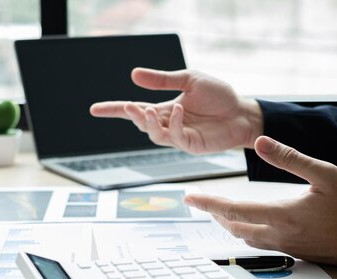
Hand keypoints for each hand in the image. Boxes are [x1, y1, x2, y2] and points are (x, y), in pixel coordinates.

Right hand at [90, 67, 262, 152]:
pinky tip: (178, 110)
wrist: (242, 112)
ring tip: (148, 110)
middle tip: (127, 106)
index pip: (133, 110)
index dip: (113, 110)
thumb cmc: (218, 96)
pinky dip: (174, 123)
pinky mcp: (190, 144)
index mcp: (164, 109)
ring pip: (153, 134)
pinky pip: (175, 136)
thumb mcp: (188, 80)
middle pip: (140, 123)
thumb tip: (133, 75)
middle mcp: (167, 124)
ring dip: (148, 122)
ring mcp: (178, 136)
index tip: (94, 110)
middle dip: (130, 116)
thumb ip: (162, 80)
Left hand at [184, 136, 336, 272]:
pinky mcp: (294, 252)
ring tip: (217, 211)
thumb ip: (291, 159)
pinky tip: (247, 224)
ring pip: (245, 237)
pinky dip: (245, 231)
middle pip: (234, 226)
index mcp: (283, 216)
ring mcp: (286, 247)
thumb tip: (261, 142)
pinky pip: (260, 243)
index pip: (234, 209)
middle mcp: (279, 235)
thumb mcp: (326, 174)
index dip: (208, 202)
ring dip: (228, 223)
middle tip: (199, 202)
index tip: (189, 197)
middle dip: (214, 213)